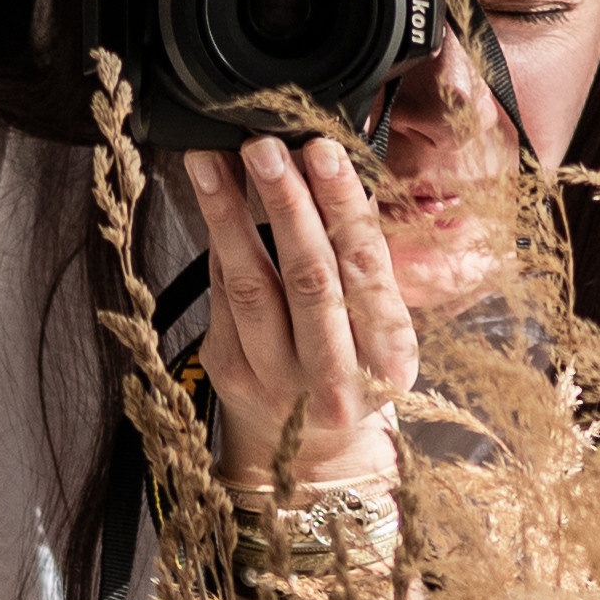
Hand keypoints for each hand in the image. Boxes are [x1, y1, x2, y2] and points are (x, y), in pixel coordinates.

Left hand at [188, 137, 416, 486]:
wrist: (311, 453)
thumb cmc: (354, 370)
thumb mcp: (382, 331)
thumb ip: (362, 264)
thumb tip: (328, 171)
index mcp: (389, 362)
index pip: (366, 270)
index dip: (343, 206)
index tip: (324, 150)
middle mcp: (335, 380)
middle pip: (309, 277)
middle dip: (285, 203)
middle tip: (264, 146)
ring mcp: (277, 381)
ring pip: (251, 284)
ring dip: (229, 214)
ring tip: (213, 160)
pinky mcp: (231, 374)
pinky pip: (223, 295)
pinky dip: (217, 241)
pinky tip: (210, 197)